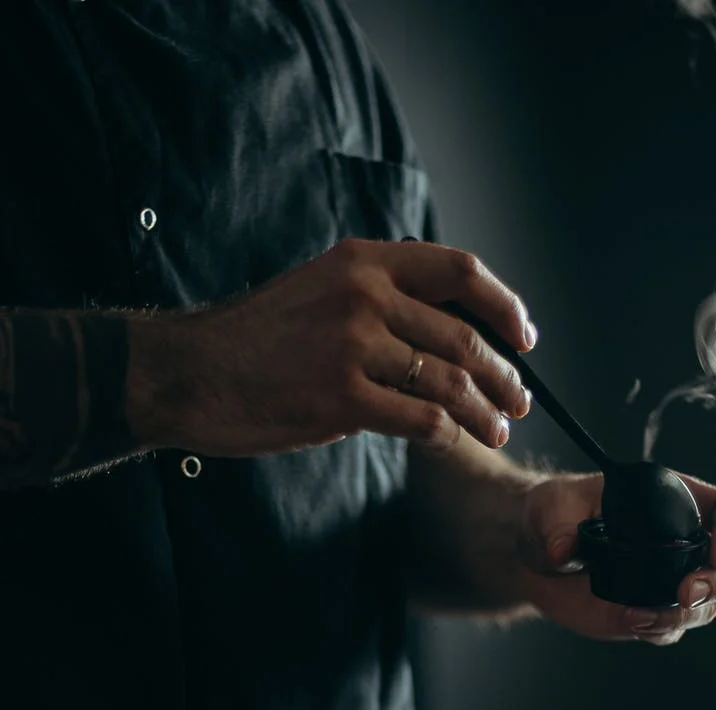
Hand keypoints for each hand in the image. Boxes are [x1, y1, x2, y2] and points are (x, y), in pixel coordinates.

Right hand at [123, 239, 535, 457]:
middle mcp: (364, 295)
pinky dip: (447, 434)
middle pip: (463, 336)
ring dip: (485, 412)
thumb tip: (447, 330)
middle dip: (504, 375)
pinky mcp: (341, 398)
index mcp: (363, 261)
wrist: (190, 371)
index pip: (459, 271)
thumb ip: (379, 300)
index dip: (503, 305)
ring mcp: (353, 345)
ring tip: (497, 430)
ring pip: (451, 381)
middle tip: (519, 400)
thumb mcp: (320, 290)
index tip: (524, 337)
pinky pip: (422, 419)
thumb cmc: (256, 340)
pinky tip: (452, 442)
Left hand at [517, 472, 715, 643]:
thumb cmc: (553, 513)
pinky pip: (670, 629)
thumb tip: (561, 550)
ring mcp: (671, 582)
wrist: (533, 558)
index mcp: (679, 501)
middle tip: (687, 593)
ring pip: (708, 605)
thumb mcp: (552, 506)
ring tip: (645, 615)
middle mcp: (684, 544)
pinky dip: (659, 629)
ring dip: (689, 614)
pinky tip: (633, 621)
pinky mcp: (650, 613)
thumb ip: (558, 523)